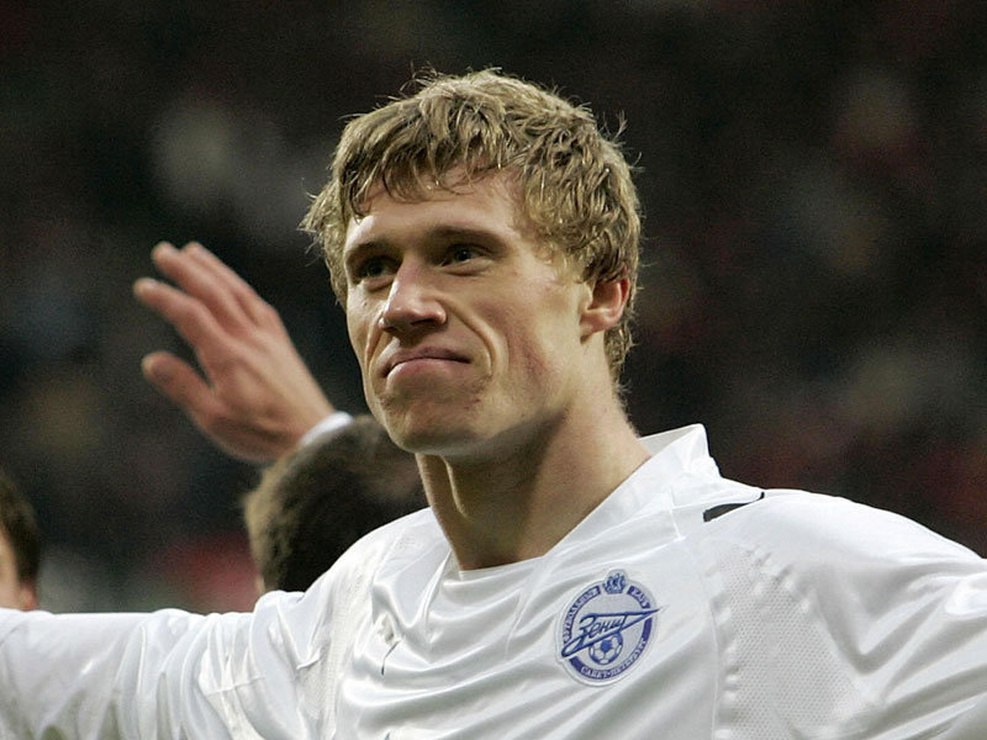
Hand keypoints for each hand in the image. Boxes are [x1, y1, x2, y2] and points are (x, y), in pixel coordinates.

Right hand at [134, 241, 334, 462]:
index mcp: (229, 358)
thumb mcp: (215, 420)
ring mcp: (269, 339)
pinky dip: (241, 289)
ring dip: (215, 270)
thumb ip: (183, 387)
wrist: (314, 437)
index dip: (166, 298)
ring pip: (239, 294)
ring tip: (193, 252)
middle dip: (187, 270)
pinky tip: (234, 285)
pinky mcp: (282, 344)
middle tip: (163, 252)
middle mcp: (250, 340)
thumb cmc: (261, 434)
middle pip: (215, 294)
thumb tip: (151, 360)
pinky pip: (259, 306)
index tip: (143, 286)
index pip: (191, 316)